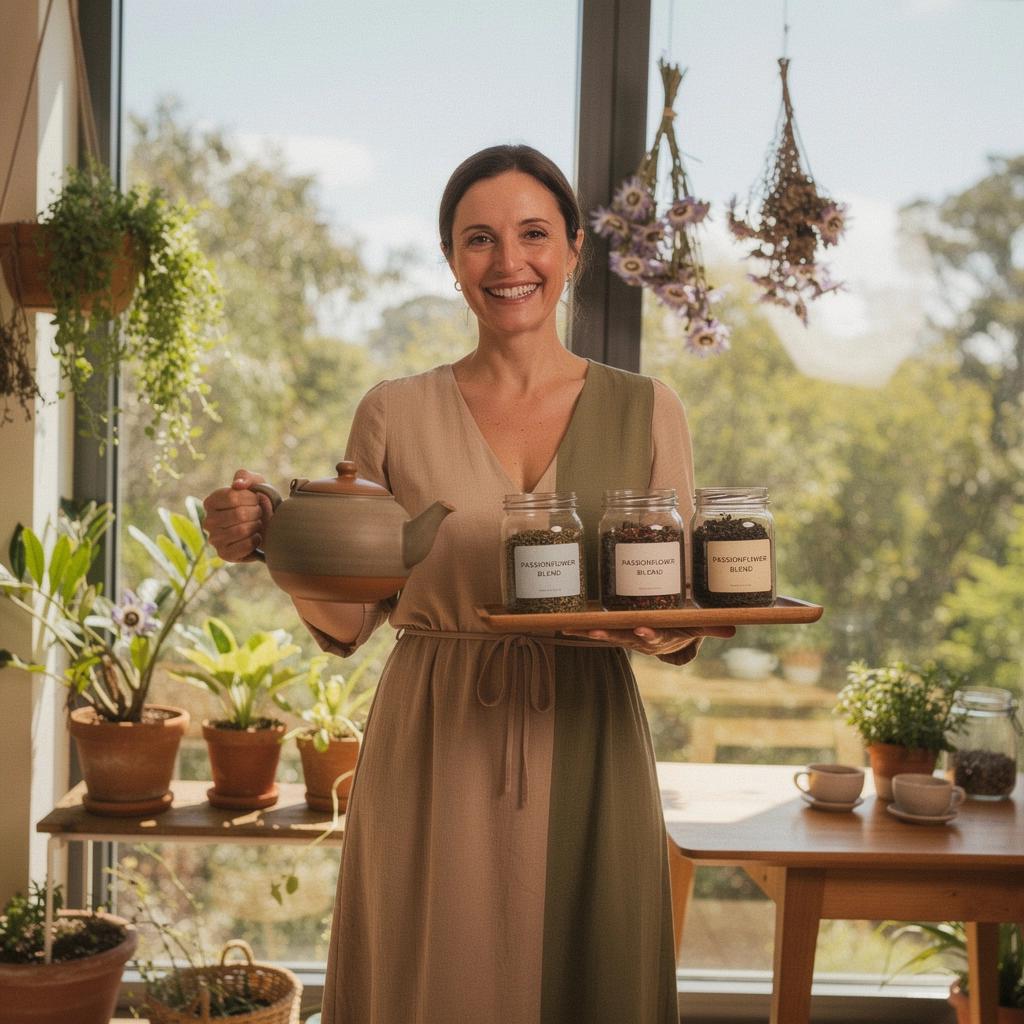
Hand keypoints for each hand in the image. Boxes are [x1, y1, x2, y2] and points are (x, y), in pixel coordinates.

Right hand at [201, 469, 274, 562]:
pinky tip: (255, 537)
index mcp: (211, 502)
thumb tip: (237, 485)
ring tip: (257, 524)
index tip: (256, 499)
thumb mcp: (255, 483)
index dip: (251, 498)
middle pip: (239, 515)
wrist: (268, 525)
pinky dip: (255, 541)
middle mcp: (208, 521)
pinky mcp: (224, 554)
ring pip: (241, 531)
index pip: (232, 497)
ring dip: (256, 526)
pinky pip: (244, 547)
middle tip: (259, 513)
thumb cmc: (258, 503)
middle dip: (256, 513)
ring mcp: (214, 539)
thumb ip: (246, 477)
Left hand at [561, 624, 735, 655]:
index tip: (642, 630)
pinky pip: (596, 630)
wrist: (670, 634)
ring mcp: (625, 636)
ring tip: (571, 630)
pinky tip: (563, 626)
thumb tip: (734, 629)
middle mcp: (640, 639)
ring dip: (589, 633)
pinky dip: (580, 629)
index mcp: (661, 636)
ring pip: (606, 634)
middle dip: (609, 635)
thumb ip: (711, 626)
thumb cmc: (683, 625)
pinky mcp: (614, 631)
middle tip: (595, 632)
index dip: (649, 634)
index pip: (655, 636)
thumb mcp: (697, 625)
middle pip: (624, 637)